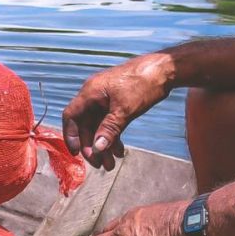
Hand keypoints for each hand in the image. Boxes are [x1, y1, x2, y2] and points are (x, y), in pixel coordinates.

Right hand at [62, 51, 174, 168]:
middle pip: (85, 125)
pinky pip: (109, 122)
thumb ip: (109, 130)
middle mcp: (94, 95)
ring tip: (111, 164)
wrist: (163, 70)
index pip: (71, 116)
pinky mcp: (117, 102)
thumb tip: (97, 149)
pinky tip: (120, 151)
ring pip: (98, 126)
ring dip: (103, 145)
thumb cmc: (142, 84)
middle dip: (92, 146)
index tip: (78, 154)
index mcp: (90, 93)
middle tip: (100, 165)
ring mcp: (105, 99)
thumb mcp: (125, 110)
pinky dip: (113, 136)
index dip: (71, 135)